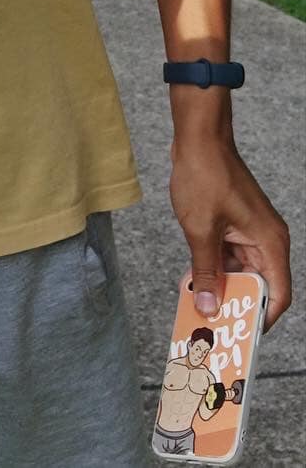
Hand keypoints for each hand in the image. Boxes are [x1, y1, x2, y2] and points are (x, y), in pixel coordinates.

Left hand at [170, 133, 291, 328]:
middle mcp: (266, 239)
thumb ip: (206, 270)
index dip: (261, 317)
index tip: (241, 335)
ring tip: (200, 308)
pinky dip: (215, 267)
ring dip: (222, 286)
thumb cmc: (204, 176)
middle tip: (214, 326)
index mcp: (270, 242)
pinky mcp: (234, 224)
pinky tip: (195, 281)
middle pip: (258, 284)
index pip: (277, 294)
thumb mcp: (200, 229)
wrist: (198, 137)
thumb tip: (208, 305)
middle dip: (237, 304)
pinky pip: (229, 255)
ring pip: (241, 270)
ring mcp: (250, 231)